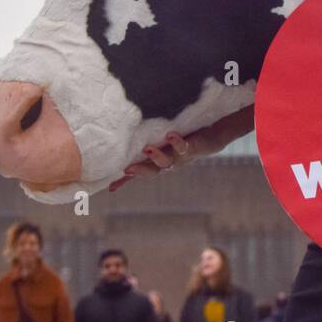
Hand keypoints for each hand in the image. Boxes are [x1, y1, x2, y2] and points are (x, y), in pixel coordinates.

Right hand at [108, 113, 240, 191]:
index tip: (111, 186)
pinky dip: (176, 142)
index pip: (139, 174)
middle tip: (127, 169)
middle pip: (151, 171)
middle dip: (140, 171)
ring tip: (147, 148)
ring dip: (157, 156)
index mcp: (157, 164)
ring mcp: (179, 158)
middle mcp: (166, 163)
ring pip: (166, 161)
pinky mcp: (191, 148)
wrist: (210, 140)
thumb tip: (127, 155)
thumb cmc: (180, 144)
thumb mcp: (161, 147)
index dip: (125, 181)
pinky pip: (183, 147)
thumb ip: (144, 150)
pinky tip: (170, 135)